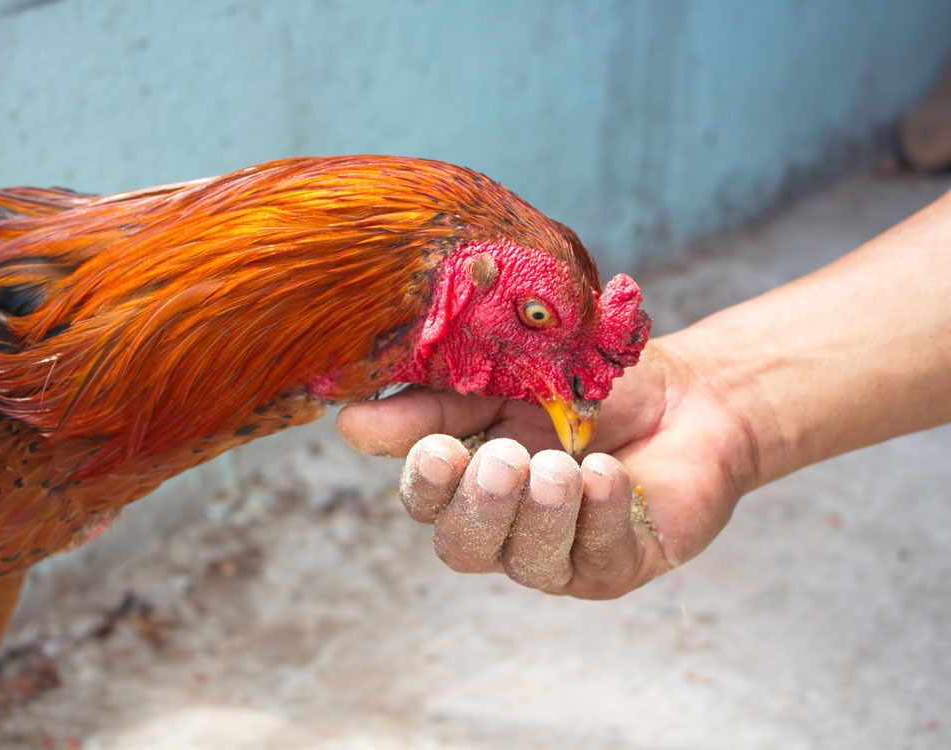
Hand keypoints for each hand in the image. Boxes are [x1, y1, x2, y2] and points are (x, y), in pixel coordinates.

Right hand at [337, 338, 759, 598]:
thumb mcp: (507, 380)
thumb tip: (349, 423)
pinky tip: (606, 475)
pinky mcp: (616, 565)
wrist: (689, 393)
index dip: (426, 485)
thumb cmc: (592, 386)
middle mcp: (509, 526)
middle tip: (505, 461)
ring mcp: (562, 553)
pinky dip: (597, 514)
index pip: (428, 503)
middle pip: (464, 548)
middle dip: (480, 508)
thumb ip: (436, 404)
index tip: (439, 450)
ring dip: (540, 514)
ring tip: (561, 467)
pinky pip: (595, 557)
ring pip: (528, 561)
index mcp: (473, 480)